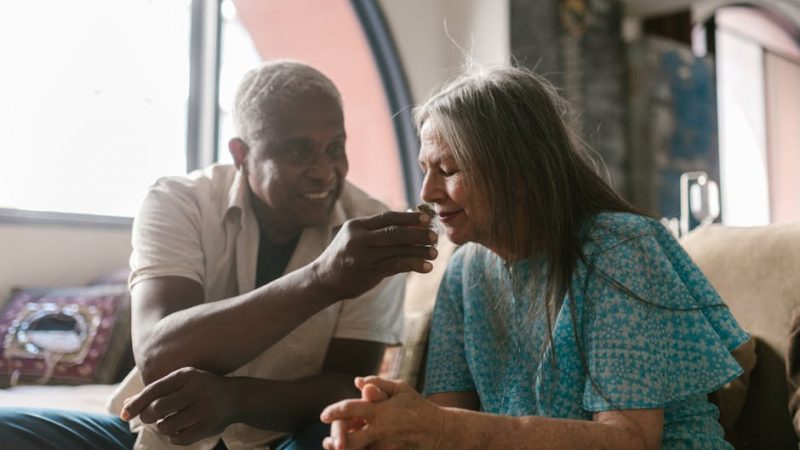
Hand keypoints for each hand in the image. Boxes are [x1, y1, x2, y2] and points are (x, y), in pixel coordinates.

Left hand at [120, 367, 236, 445]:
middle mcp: (196, 390)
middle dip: (148, 416)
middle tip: (151, 417)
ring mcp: (204, 409)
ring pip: (166, 426)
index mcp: (186, 375)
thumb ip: (154, 392)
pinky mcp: (208, 425)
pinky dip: (174, 437)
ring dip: (162, 427)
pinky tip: (180, 429)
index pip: (152, 390)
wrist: (235, 397)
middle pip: (157, 409)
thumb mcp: (181, 382)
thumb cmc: (199, 388)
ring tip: (168, 422)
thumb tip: (124, 408)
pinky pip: (179, 438)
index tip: (123, 415)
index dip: (135, 404)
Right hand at [312, 211, 437, 300]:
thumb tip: (411, 225)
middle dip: (418, 233)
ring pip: (398, 250)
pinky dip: (413, 265)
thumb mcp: (356, 238)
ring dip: (420, 251)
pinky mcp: (368, 272)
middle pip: (394, 232)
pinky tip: (426, 267)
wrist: (323, 279)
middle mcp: (359, 239)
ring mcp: (363, 256)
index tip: (427, 219)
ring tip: (435, 253)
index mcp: (357, 226)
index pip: (387, 218)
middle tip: (436, 236)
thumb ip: (377, 231)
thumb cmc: (345, 256)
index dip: (409, 218)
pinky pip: (396, 266)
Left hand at [320, 377, 445, 449]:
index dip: (333, 412)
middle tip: (327, 441)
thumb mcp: (400, 389)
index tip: (323, 416)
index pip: (350, 410)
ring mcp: (385, 446)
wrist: (440, 430)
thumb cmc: (418, 406)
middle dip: (335, 441)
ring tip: (335, 448)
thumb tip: (357, 381)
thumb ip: (378, 383)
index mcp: (380, 410)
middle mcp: (380, 430)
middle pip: (349, 440)